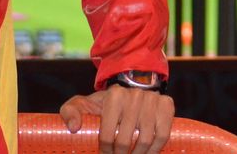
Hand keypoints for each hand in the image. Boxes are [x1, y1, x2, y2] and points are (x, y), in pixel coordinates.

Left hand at [59, 85, 174, 153]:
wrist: (132, 88)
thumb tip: (75, 127)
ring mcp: (152, 100)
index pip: (107, 135)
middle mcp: (134, 96)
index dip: (105, 152)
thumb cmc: (104, 103)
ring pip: (145, 140)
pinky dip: (156, 150)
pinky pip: (163, 135)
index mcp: (113, 96)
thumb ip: (70, 112)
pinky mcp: (166, 106)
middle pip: (126, 141)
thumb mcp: (83, 103)